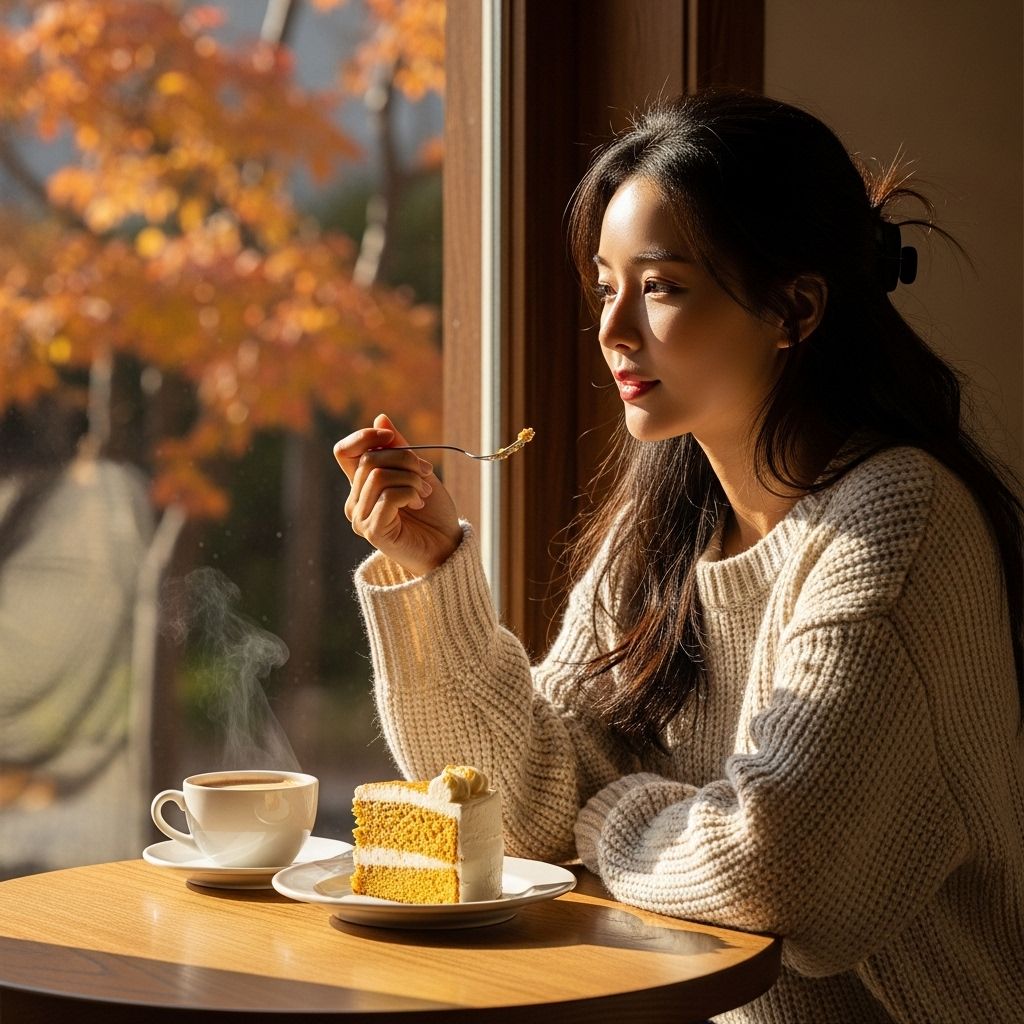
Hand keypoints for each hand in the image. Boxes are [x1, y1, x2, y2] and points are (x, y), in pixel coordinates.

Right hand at [334, 413, 462, 576]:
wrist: (447, 546)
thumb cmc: (432, 512)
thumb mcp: (417, 472)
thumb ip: (398, 448)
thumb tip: (381, 418)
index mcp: (361, 485)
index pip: (345, 451)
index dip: (365, 436)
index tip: (391, 437)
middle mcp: (355, 501)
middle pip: (369, 459)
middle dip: (405, 459)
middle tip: (426, 475)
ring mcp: (360, 517)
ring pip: (378, 475)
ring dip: (410, 478)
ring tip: (423, 492)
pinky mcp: (372, 531)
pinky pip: (388, 496)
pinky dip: (409, 493)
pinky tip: (418, 504)